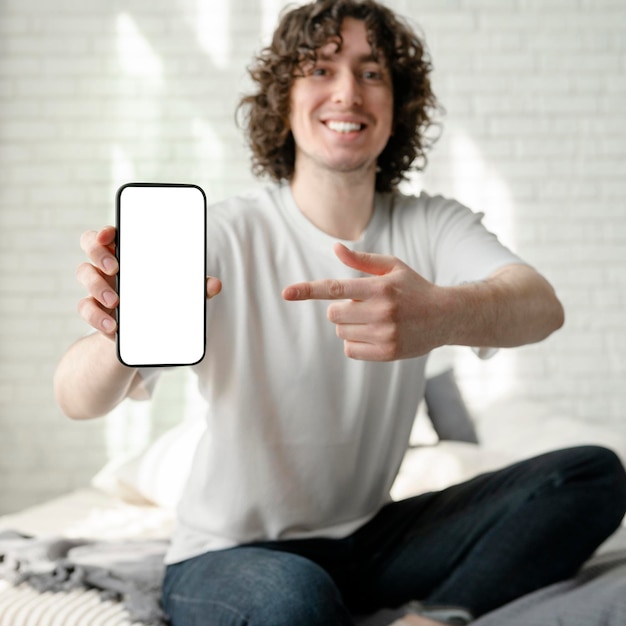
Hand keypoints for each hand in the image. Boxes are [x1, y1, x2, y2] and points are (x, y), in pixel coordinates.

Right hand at [76, 226, 221, 337]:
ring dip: (97, 286)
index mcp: (129, 253)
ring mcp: (98, 286)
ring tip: (116, 301)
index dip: (106, 231)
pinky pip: (85, 308)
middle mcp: (109, 265)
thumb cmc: (161, 301)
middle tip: (115, 268)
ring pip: (84, 274)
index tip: (110, 235)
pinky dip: (97, 318)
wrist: (144, 335)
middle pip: (90, 245)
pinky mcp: (94, 310)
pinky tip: (113, 327)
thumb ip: (195, 287)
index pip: (109, 233)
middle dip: (98, 253)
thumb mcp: (179, 293)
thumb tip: (216, 284)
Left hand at [282, 243, 447, 360]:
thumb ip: (362, 260)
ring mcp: (385, 334)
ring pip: (341, 332)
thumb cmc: (414, 288)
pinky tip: (374, 334)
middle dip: (341, 309)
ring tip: (373, 320)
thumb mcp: (393, 267)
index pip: (336, 288)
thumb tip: (335, 248)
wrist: (445, 316)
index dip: (308, 290)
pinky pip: (350, 350)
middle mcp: (382, 311)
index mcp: (380, 287)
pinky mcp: (387, 353)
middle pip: (334, 313)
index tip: (286, 292)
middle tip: (362, 305)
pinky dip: (355, 342)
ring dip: (349, 325)